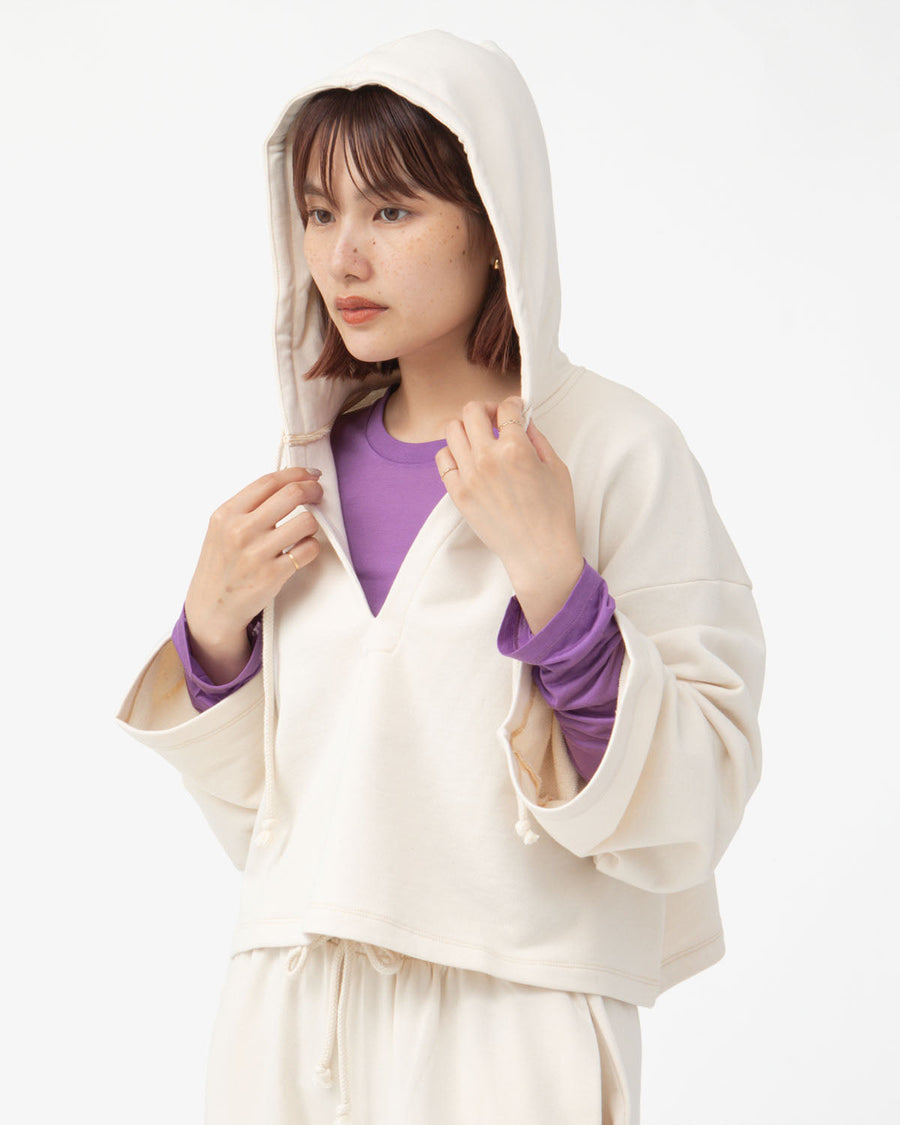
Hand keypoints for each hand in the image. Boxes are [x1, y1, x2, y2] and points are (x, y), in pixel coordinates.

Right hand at [184, 467, 322, 682]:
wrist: (211, 608)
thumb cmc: (221, 566)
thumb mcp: (221, 529)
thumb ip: (247, 507)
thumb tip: (287, 485)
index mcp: (227, 514)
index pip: (269, 481)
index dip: (296, 474)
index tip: (310, 475)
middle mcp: (241, 530)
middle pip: (291, 494)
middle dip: (313, 490)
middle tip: (318, 495)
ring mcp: (257, 553)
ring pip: (306, 521)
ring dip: (314, 523)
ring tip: (306, 530)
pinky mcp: (273, 574)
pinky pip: (308, 550)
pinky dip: (311, 547)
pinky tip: (303, 550)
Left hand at [437, 396, 583, 633]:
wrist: (539, 553)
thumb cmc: (554, 513)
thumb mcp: (556, 468)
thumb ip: (537, 438)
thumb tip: (523, 420)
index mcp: (515, 448)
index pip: (507, 407)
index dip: (514, 405)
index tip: (517, 411)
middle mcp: (487, 458)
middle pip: (472, 411)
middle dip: (486, 409)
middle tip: (495, 421)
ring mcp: (469, 476)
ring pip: (452, 429)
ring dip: (467, 428)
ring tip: (479, 440)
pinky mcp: (458, 493)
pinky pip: (442, 458)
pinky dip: (453, 452)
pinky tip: (468, 460)